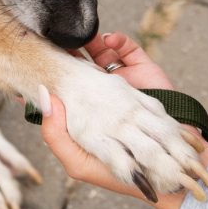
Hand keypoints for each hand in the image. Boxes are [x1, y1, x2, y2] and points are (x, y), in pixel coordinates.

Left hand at [39, 33, 207, 208]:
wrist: (173, 169)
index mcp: (87, 116)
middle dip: (66, 52)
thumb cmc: (122, 173)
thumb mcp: (79, 163)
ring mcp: (124, 84)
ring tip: (75, 35)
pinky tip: (107, 40)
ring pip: (101, 55)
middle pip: (80, 68)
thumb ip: (56, 137)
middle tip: (51, 37)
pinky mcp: (145, 73)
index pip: (63, 90)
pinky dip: (117, 40)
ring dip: (88, 42)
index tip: (34, 61)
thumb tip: (46, 99)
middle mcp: (103, 99)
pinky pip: (129, 49)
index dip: (50, 75)